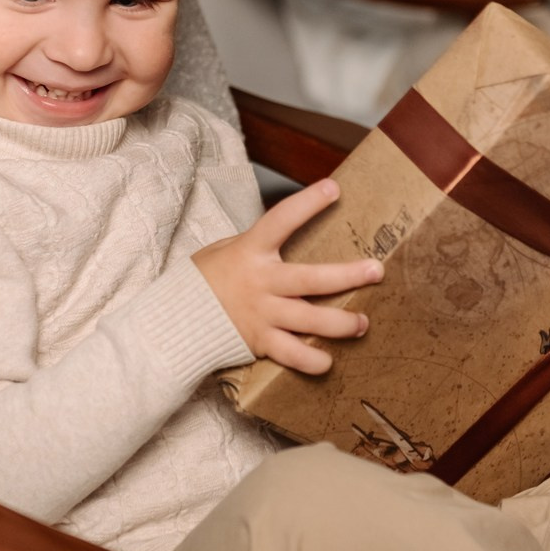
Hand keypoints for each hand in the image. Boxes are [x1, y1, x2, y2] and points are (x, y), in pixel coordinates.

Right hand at [193, 179, 382, 373]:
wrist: (173, 320)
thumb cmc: (204, 280)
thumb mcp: (224, 250)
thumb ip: (257, 245)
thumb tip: (290, 232)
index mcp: (250, 251)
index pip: (281, 221)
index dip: (307, 204)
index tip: (333, 188)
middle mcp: (260, 283)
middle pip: (310, 280)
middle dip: (347, 276)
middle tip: (376, 271)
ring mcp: (262, 314)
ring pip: (309, 321)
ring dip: (340, 323)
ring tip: (363, 323)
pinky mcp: (259, 342)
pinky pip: (290, 355)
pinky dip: (310, 361)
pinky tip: (328, 362)